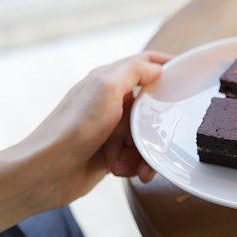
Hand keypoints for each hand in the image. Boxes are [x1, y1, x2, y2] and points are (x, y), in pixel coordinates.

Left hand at [20, 51, 170, 210]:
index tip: (189, 72)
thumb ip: (133, 71)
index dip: (167, 65)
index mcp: (107, 80)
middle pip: (150, 106)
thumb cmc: (73, 127)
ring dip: (145, 151)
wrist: (47, 172)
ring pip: (145, 135)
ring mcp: (109, 129)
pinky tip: (123, 171)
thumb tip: (156, 67)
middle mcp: (109, 102)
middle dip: (158, 125)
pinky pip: (135, 156)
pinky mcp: (109, 154)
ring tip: (137, 164)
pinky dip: (133, 165)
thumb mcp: (106, 88)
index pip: (144, 64)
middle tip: (164, 135)